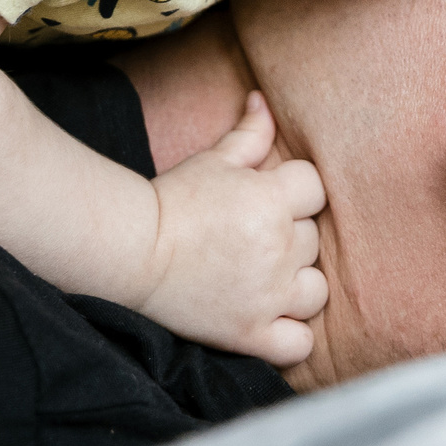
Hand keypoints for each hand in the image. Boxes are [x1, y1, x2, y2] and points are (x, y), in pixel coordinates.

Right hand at [140, 93, 328, 364]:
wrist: (130, 251)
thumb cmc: (174, 199)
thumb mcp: (214, 160)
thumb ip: (250, 132)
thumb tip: (264, 100)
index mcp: (271, 199)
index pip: (316, 188)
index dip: (293, 191)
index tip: (265, 198)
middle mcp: (277, 247)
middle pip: (314, 239)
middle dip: (289, 235)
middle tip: (253, 237)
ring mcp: (267, 295)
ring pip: (316, 290)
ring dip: (298, 283)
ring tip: (267, 277)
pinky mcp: (250, 333)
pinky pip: (299, 344)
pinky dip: (293, 336)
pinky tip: (274, 319)